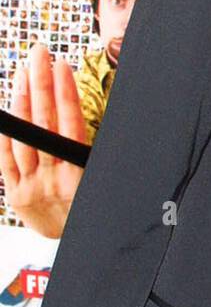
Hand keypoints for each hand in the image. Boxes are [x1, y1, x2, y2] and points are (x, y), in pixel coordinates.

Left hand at [0, 46, 86, 239]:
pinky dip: (6, 133)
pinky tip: (8, 108)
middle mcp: (54, 179)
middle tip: (37, 54)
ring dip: (22, 100)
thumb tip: (103, 115)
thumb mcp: (104, 183)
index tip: (62, 66)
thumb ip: (97, 153)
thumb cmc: (93, 213)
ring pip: (22, 137)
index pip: (70, 125)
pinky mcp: (15, 195)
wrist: (76, 252)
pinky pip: (5, 159)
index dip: (66, 94)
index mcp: (80, 176)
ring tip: (23, 72)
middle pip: (43, 123)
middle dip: (40, 84)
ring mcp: (31, 187)